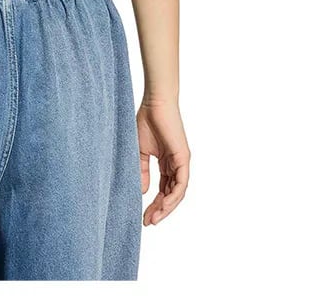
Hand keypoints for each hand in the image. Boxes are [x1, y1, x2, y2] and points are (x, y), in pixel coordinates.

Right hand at [137, 99, 189, 224]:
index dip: (154, 204)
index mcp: (166, 164)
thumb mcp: (140, 152)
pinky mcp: (183, 158)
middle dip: (159, 210)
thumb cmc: (146, 122)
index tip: (143, 217)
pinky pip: (181, 183)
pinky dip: (173, 196)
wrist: (155, 104)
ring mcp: (181, 163)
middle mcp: (175, 165)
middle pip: (170, 195)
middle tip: (148, 222)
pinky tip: (163, 205)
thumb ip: (142, 171)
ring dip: (166, 208)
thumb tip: (143, 192)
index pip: (162, 190)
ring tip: (154, 218)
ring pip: (177, 193)